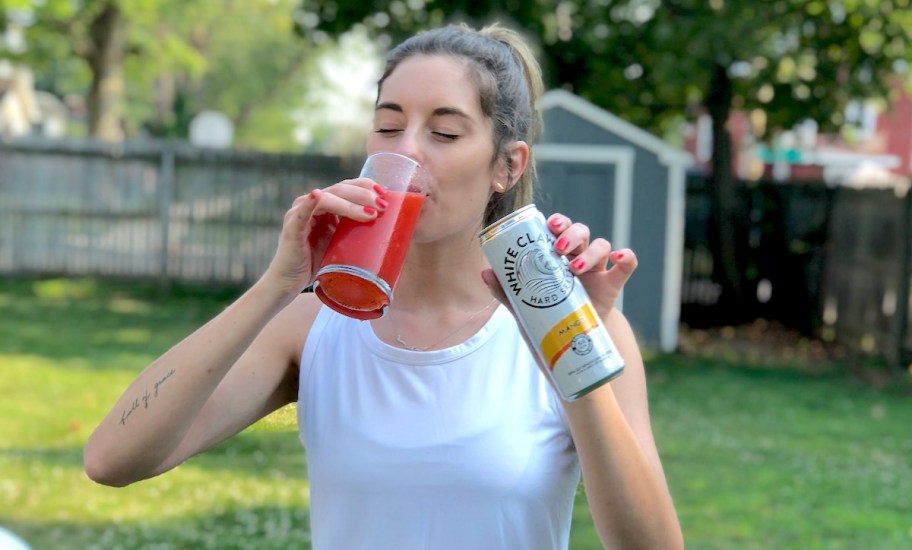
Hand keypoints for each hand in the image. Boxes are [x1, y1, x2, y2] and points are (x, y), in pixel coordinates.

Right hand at [264, 178, 387, 295]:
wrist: (290, 282)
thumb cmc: (317, 263)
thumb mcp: (342, 243)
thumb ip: (356, 232)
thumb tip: (390, 231)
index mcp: (325, 204)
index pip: (347, 186)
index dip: (365, 186)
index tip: (385, 193)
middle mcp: (312, 203)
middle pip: (340, 189)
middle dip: (364, 195)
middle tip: (383, 205)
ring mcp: (300, 213)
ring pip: (327, 198)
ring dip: (350, 204)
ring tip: (371, 213)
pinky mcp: (292, 227)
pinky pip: (302, 212)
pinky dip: (310, 203)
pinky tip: (317, 195)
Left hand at [481, 212, 636, 319]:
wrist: (570, 344)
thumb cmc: (546, 316)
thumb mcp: (524, 305)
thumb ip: (506, 290)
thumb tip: (486, 273)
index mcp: (557, 256)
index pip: (560, 229)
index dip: (557, 222)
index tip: (549, 226)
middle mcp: (578, 257)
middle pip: (581, 232)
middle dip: (571, 234)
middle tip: (558, 249)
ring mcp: (597, 270)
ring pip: (601, 245)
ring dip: (589, 252)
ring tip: (574, 269)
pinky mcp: (612, 285)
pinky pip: (626, 265)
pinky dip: (627, 257)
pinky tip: (619, 258)